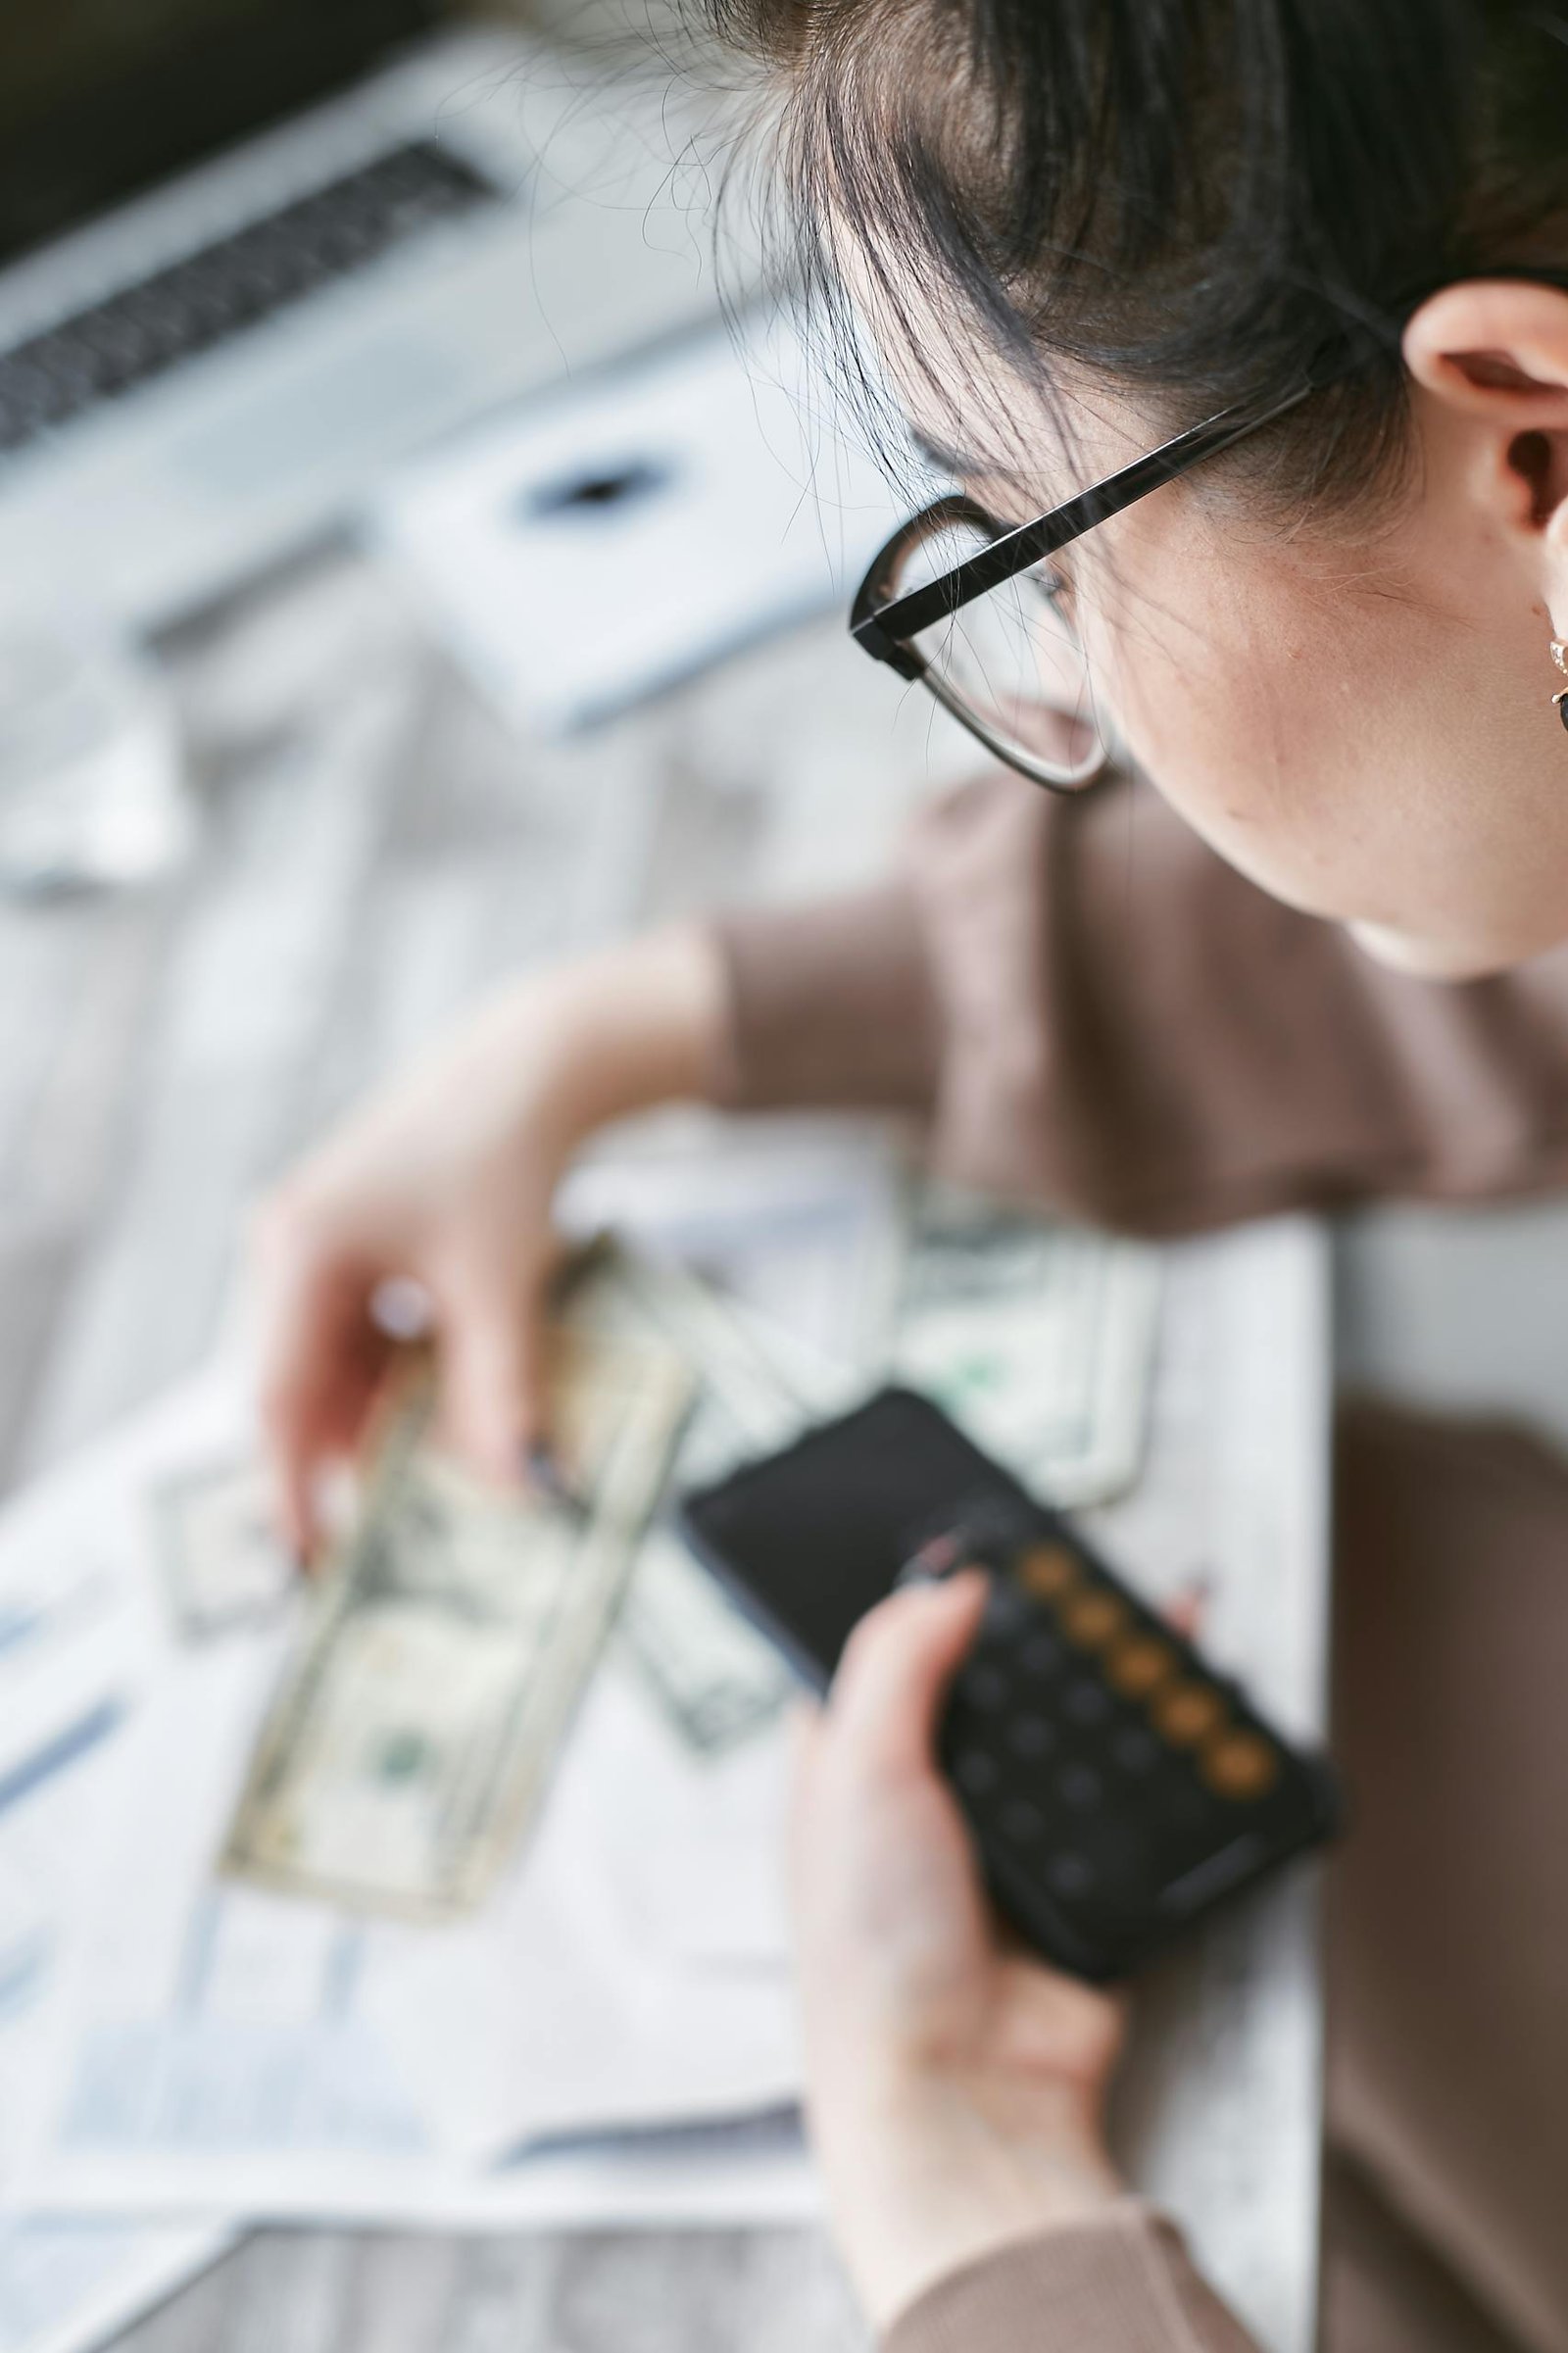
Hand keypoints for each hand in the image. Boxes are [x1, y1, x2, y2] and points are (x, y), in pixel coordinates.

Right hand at [252, 925, 724, 1556]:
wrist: (533, 1069)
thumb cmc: (502, 1159)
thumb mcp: (499, 1288)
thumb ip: (500, 1395)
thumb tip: (523, 1489)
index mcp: (298, 1252)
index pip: (280, 1398)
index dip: (294, 1488)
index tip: (311, 1564)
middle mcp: (290, 1251)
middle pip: (301, 1388)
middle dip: (345, 1463)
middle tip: (383, 1547)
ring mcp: (319, 1249)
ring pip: (336, 1370)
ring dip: (380, 1424)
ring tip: (427, 1491)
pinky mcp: (357, 1249)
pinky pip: (363, 1340)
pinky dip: (400, 1383)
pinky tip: (447, 1417)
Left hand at [791, 1573, 1125, 2332]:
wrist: (964, 2094)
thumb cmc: (873, 1948)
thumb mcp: (857, 1771)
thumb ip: (894, 1661)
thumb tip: (949, 1581)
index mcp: (846, 1768)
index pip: (884, 1655)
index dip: (930, 1600)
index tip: (983, 1542)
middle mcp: (922, 1802)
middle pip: (989, 1688)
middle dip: (1039, 1633)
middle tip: (1087, 1570)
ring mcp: (1003, 1848)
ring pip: (1063, 1736)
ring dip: (1106, 1683)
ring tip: (1153, 1614)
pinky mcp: (1078, 1888)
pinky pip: (1122, 1802)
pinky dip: (1152, 1756)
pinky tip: (1181, 1706)